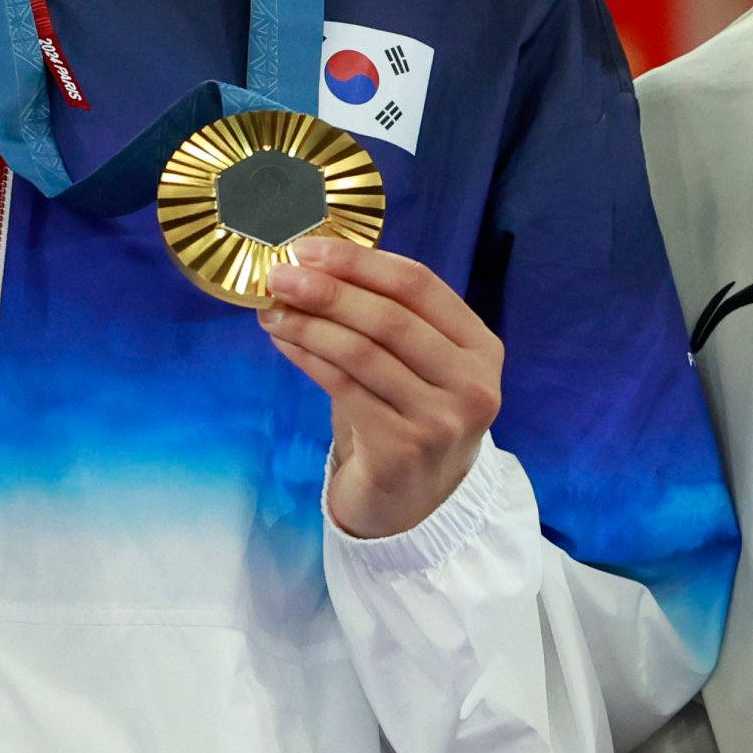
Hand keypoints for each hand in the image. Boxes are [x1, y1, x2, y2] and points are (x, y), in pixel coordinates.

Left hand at [258, 234, 502, 538]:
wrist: (414, 504)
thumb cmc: (409, 418)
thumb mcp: (417, 364)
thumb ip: (386, 317)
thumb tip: (314, 265)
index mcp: (480, 347)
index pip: (419, 286)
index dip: (361, 262)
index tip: (310, 248)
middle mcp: (472, 383)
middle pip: (390, 318)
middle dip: (328, 290)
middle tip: (280, 275)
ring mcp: (441, 420)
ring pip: (362, 353)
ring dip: (309, 325)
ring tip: (272, 309)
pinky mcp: (403, 450)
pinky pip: (343, 389)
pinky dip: (308, 358)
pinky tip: (284, 343)